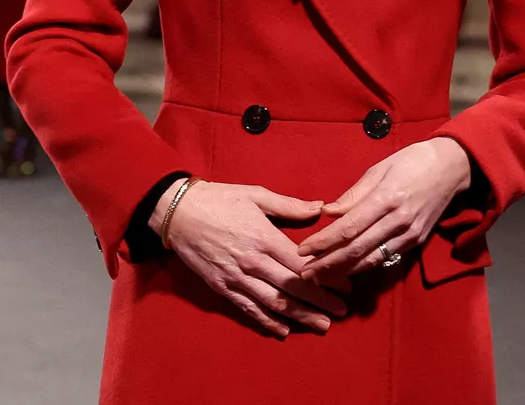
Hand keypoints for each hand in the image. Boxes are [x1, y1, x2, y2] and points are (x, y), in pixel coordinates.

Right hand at [158, 180, 348, 338]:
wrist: (178, 213)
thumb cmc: (220, 199)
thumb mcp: (257, 195)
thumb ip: (290, 206)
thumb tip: (320, 208)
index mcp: (265, 237)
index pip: (302, 264)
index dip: (326, 278)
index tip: (346, 286)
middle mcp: (252, 262)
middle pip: (292, 288)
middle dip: (320, 302)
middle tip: (342, 312)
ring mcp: (236, 277)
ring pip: (273, 303)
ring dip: (299, 316)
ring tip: (321, 325)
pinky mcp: (221, 288)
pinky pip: (247, 309)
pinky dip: (266, 321)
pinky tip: (283, 330)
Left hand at [298, 138, 472, 276]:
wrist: (453, 167)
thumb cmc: (413, 161)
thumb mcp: (380, 167)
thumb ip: (354, 194)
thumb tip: (327, 212)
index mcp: (387, 198)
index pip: (348, 227)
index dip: (324, 242)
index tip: (302, 250)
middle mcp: (398, 220)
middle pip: (357, 249)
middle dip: (328, 263)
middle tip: (305, 273)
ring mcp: (409, 234)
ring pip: (371, 260)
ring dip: (343, 271)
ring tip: (320, 277)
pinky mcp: (416, 241)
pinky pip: (386, 258)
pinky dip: (365, 267)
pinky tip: (348, 271)